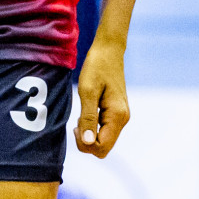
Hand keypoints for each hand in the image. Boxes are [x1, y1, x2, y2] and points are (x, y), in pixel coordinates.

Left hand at [75, 39, 129, 158]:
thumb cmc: (96, 67)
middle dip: (86, 141)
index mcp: (117, 116)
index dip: (85, 144)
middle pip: (103, 148)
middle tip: (77, 121)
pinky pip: (104, 130)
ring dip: (89, 133)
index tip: (75, 125)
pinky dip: (92, 127)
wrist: (108, 50)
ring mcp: (121, 117)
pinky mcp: (117, 113)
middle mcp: (123, 120)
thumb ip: (87, 118)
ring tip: (81, 114)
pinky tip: (86, 112)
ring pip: (104, 140)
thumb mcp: (87, 91)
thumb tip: (88, 143)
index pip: (102, 148)